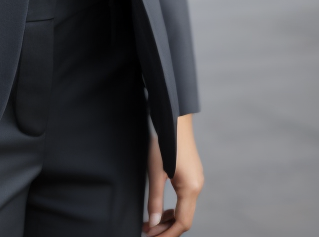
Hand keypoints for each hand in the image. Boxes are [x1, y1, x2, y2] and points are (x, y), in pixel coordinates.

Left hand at [143, 115, 203, 235]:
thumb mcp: (155, 171)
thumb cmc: (164, 141)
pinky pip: (186, 198)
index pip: (183, 222)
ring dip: (169, 219)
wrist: (174, 118)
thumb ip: (155, 199)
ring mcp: (197, 180)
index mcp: (190, 188)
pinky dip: (174, 208)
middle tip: (147, 232)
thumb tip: (153, 223)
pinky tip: (161, 209)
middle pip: (184, 218)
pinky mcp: (193, 174)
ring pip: (185, 209)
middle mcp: (198, 186)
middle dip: (166, 229)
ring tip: (151, 223)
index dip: (167, 234)